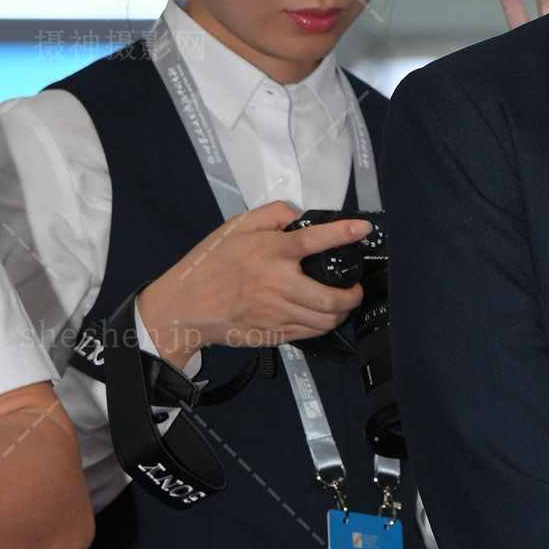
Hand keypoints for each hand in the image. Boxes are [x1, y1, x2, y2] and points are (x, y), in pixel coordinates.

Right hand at [134, 206, 369, 365]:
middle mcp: (278, 284)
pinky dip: (322, 325)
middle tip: (356, 289)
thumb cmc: (210, 263)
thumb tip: (299, 215)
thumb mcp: (235, 226)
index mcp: (270, 252)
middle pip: (332, 297)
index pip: (315, 239)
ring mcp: (278, 313)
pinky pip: (310, 334)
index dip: (344, 233)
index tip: (363, 230)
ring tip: (343, 304)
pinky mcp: (274, 333)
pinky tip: (321, 316)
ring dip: (342, 313)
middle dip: (353, 295)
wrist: (186, 306)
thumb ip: (271, 215)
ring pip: (325, 320)